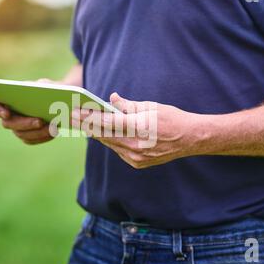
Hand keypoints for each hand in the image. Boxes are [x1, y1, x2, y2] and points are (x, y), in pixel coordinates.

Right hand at [0, 78, 56, 144]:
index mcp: (5, 98)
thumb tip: (41, 91)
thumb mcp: (45, 84)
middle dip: (25, 123)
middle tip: (39, 121)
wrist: (57, 100)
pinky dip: (42, 137)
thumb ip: (41, 86)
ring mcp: (16, 127)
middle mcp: (7, 115)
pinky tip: (54, 132)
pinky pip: (31, 140)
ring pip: (21, 134)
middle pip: (8, 123)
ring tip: (52, 127)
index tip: (7, 113)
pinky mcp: (27, 136)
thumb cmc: (46, 89)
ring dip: (36, 132)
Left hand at [71, 93, 203, 168]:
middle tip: (72, 117)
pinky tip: (102, 134)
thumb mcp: (150, 106)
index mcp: (139, 128)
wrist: (190, 139)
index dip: (88, 117)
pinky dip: (110, 141)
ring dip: (97, 134)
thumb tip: (111, 99)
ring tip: (83, 124)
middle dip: (87, 125)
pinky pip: (118, 150)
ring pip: (109, 143)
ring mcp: (136, 157)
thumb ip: (128, 105)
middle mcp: (136, 145)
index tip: (75, 112)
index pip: (107, 123)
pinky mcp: (137, 163)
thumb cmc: (171, 118)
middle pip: (104, 135)